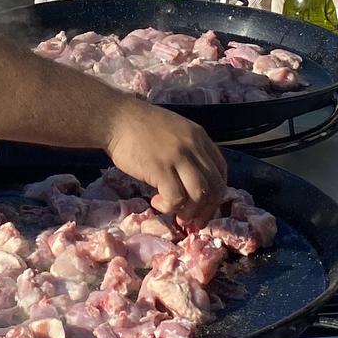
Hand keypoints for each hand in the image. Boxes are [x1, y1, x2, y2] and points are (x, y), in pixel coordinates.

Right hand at [103, 103, 227, 223]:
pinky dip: (170, 207)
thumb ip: (188, 151)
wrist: (116, 118)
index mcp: (199, 137)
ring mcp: (178, 157)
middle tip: (191, 219)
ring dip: (190, 211)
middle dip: (206, 209)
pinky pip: (176, 198)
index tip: (204, 206)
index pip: (221, 171)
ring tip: (175, 213)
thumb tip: (193, 183)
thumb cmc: (140, 126)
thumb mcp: (174, 131)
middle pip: (215, 186)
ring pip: (200, 194)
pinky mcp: (160, 169)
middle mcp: (193, 147)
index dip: (216, 193)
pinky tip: (157, 202)